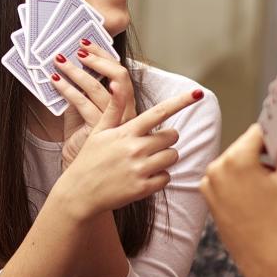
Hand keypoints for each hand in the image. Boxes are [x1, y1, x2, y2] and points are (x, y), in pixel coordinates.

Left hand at [49, 43, 135, 167]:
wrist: (85, 170)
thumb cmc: (85, 142)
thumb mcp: (87, 111)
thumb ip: (85, 92)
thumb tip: (71, 65)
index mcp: (126, 105)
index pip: (121, 73)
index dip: (105, 56)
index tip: (88, 44)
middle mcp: (126, 112)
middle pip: (118, 76)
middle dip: (97, 59)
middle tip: (78, 48)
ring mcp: (114, 121)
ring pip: (98, 88)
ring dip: (77, 71)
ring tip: (60, 62)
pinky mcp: (99, 130)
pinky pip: (82, 103)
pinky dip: (67, 89)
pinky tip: (55, 81)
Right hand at [54, 81, 201, 220]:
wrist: (79, 193)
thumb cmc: (89, 159)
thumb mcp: (99, 131)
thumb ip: (114, 108)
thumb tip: (116, 82)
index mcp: (126, 131)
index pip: (159, 112)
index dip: (181, 101)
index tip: (198, 93)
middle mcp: (135, 148)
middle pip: (172, 136)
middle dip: (165, 139)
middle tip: (150, 145)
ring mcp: (140, 169)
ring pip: (172, 156)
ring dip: (165, 158)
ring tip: (147, 162)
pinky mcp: (143, 188)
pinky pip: (166, 178)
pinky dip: (159, 177)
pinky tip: (144, 177)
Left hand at [200, 124, 276, 276]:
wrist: (267, 260)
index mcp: (236, 159)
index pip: (258, 132)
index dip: (275, 132)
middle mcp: (217, 168)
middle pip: (244, 146)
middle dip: (264, 151)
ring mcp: (209, 185)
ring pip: (235, 163)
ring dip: (252, 166)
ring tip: (274, 180)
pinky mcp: (208, 199)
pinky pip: (226, 179)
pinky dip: (240, 180)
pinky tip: (259, 194)